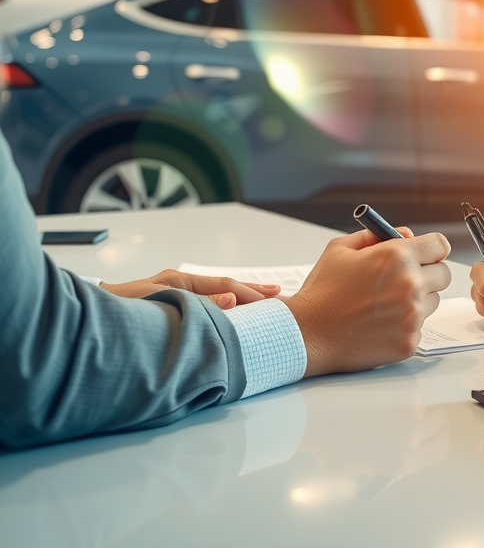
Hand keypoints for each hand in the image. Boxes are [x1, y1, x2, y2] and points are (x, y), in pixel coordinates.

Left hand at [100, 269, 281, 309]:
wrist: (79, 325)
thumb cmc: (117, 320)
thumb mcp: (162, 312)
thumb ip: (199, 309)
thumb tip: (232, 302)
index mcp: (178, 282)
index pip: (226, 287)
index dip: (252, 294)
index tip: (276, 301)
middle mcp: (175, 284)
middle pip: (222, 286)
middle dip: (250, 290)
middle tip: (279, 294)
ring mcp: (168, 293)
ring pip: (212, 293)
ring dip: (237, 298)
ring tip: (260, 300)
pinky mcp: (161, 306)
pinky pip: (200, 302)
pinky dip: (220, 304)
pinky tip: (226, 311)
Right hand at [285, 228, 450, 376]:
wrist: (307, 334)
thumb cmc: (323, 291)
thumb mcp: (341, 248)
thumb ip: (376, 236)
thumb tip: (404, 235)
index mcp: (397, 256)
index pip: (440, 245)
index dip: (431, 249)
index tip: (424, 254)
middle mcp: (411, 284)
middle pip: (443, 274)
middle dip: (427, 273)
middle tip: (404, 279)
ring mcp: (412, 316)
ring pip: (432, 301)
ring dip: (417, 300)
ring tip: (384, 304)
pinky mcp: (409, 341)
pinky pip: (418, 327)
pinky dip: (404, 325)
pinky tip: (379, 324)